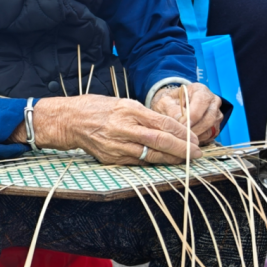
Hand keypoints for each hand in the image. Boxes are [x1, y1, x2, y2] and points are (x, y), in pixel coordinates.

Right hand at [23, 94, 200, 165]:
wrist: (69, 121)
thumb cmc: (98, 108)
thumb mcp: (124, 103)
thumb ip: (146, 115)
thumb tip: (170, 126)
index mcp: (129, 110)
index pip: (162, 123)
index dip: (181, 132)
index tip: (194, 138)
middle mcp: (124, 128)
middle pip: (160, 141)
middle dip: (182, 149)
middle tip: (197, 153)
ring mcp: (117, 145)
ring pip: (150, 156)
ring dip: (171, 160)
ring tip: (185, 161)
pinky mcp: (111, 158)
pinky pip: (137, 163)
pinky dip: (153, 163)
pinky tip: (164, 163)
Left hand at [151, 82, 222, 145]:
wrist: (174, 108)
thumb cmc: (170, 103)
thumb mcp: (165, 102)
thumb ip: (171, 109)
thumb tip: (178, 118)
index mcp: (200, 90)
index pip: (202, 102)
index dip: (192, 115)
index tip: (181, 124)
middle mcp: (212, 101)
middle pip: (209, 118)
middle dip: (194, 129)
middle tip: (181, 135)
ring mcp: (216, 114)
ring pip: (211, 129)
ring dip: (197, 136)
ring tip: (183, 138)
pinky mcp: (216, 127)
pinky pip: (211, 136)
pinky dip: (200, 140)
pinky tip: (188, 140)